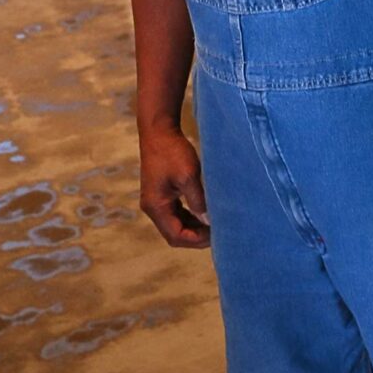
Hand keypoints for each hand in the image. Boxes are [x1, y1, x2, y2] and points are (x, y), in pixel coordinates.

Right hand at [137, 125, 209, 248]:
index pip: (175, 235)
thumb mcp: (189, 176)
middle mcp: (152, 208)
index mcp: (156, 206)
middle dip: (196, 237)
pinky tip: (206, 215)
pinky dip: (191, 218)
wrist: (159, 132)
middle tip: (220, 232)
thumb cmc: (173, 152)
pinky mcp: (161, 195)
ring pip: (176, 225)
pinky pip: (176, 214)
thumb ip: (198, 201)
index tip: (217, 235)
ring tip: (216, 225)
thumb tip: (209, 222)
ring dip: (195, 228)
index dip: (196, 240)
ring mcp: (156, 202)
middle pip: (174, 234)